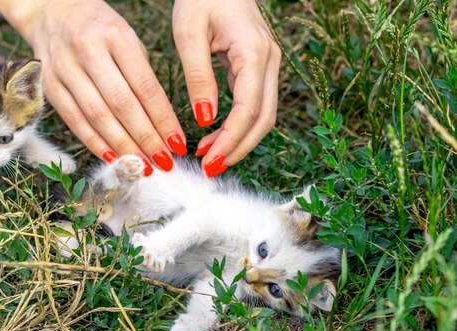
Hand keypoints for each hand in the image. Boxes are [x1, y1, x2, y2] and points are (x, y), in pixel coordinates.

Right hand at [0, 0, 186, 174]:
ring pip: (98, 116)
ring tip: (141, 165)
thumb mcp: (126, 37)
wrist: (50, 10)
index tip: (177, 143)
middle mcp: (88, 50)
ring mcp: (64, 68)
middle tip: (163, 161)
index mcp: (116, 35)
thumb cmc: (98, 27)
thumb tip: (161, 122)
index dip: (163, 119)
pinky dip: (95, 142)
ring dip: (123, 146)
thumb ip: (141, 74)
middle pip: (122, 105)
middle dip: (146, 139)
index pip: (145, 86)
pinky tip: (112, 157)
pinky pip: (75, 120)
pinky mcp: (47, 84)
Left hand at [173, 0, 280, 176]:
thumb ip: (199, 76)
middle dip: (238, 149)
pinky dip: (239, 126)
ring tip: (208, 157)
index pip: (249, 109)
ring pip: (264, 116)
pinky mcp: (260, 67)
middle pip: (264, 120)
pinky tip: (215, 136)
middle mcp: (270, 60)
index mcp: (253, 52)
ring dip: (239, 141)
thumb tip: (206, 119)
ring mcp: (269, 64)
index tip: (209, 161)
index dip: (231, 140)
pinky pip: (256, 105)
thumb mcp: (189, 33)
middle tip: (209, 168)